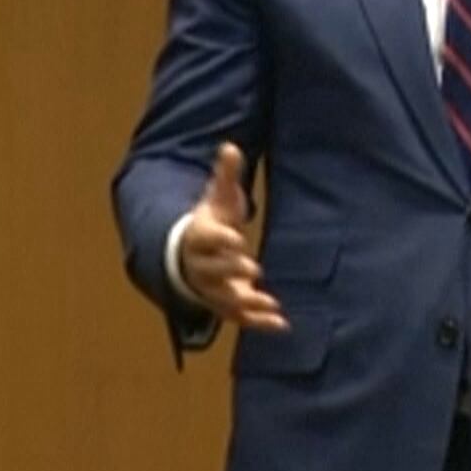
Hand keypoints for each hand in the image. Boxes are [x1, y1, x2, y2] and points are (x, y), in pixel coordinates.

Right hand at [179, 143, 287, 331]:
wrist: (188, 255)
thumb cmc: (210, 222)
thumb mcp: (217, 197)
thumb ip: (225, 175)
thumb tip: (230, 146)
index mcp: (199, 236)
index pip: (206, 238)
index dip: (220, 239)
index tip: (236, 237)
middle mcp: (201, 266)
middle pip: (212, 271)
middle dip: (230, 270)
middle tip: (253, 267)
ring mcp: (210, 289)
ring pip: (224, 299)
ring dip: (246, 303)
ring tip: (271, 304)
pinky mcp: (223, 305)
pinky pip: (238, 317)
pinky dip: (258, 322)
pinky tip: (282, 324)